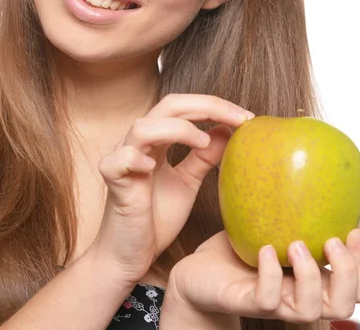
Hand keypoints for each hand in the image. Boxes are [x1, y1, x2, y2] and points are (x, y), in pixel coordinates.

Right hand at [87, 93, 252, 286]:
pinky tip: (154, 168)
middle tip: (240, 119)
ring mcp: (122, 159)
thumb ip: (203, 157)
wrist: (129, 255)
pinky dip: (136, 157)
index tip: (247, 119)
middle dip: (207, 106)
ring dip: (178, 129)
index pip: (184, 108)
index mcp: (156, 139)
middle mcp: (138, 142)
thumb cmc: (155, 218)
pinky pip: (119, 160)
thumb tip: (227, 130)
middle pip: (169, 105)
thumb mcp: (187, 183)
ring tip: (204, 143)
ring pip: (144, 127)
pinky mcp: (112, 182)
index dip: (215, 106)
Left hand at [163, 222, 359, 323]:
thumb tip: (313, 168)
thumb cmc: (238, 249)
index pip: (356, 285)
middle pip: (343, 304)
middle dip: (348, 273)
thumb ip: (295, 209)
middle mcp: (298, 296)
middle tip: (334, 239)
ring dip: (310, 275)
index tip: (354, 226)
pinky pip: (268, 299)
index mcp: (311, 279)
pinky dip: (271, 274)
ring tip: (296, 243)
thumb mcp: (272, 225)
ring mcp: (274, 304)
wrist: (199, 273)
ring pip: (310, 310)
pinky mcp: (247, 302)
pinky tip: (265, 249)